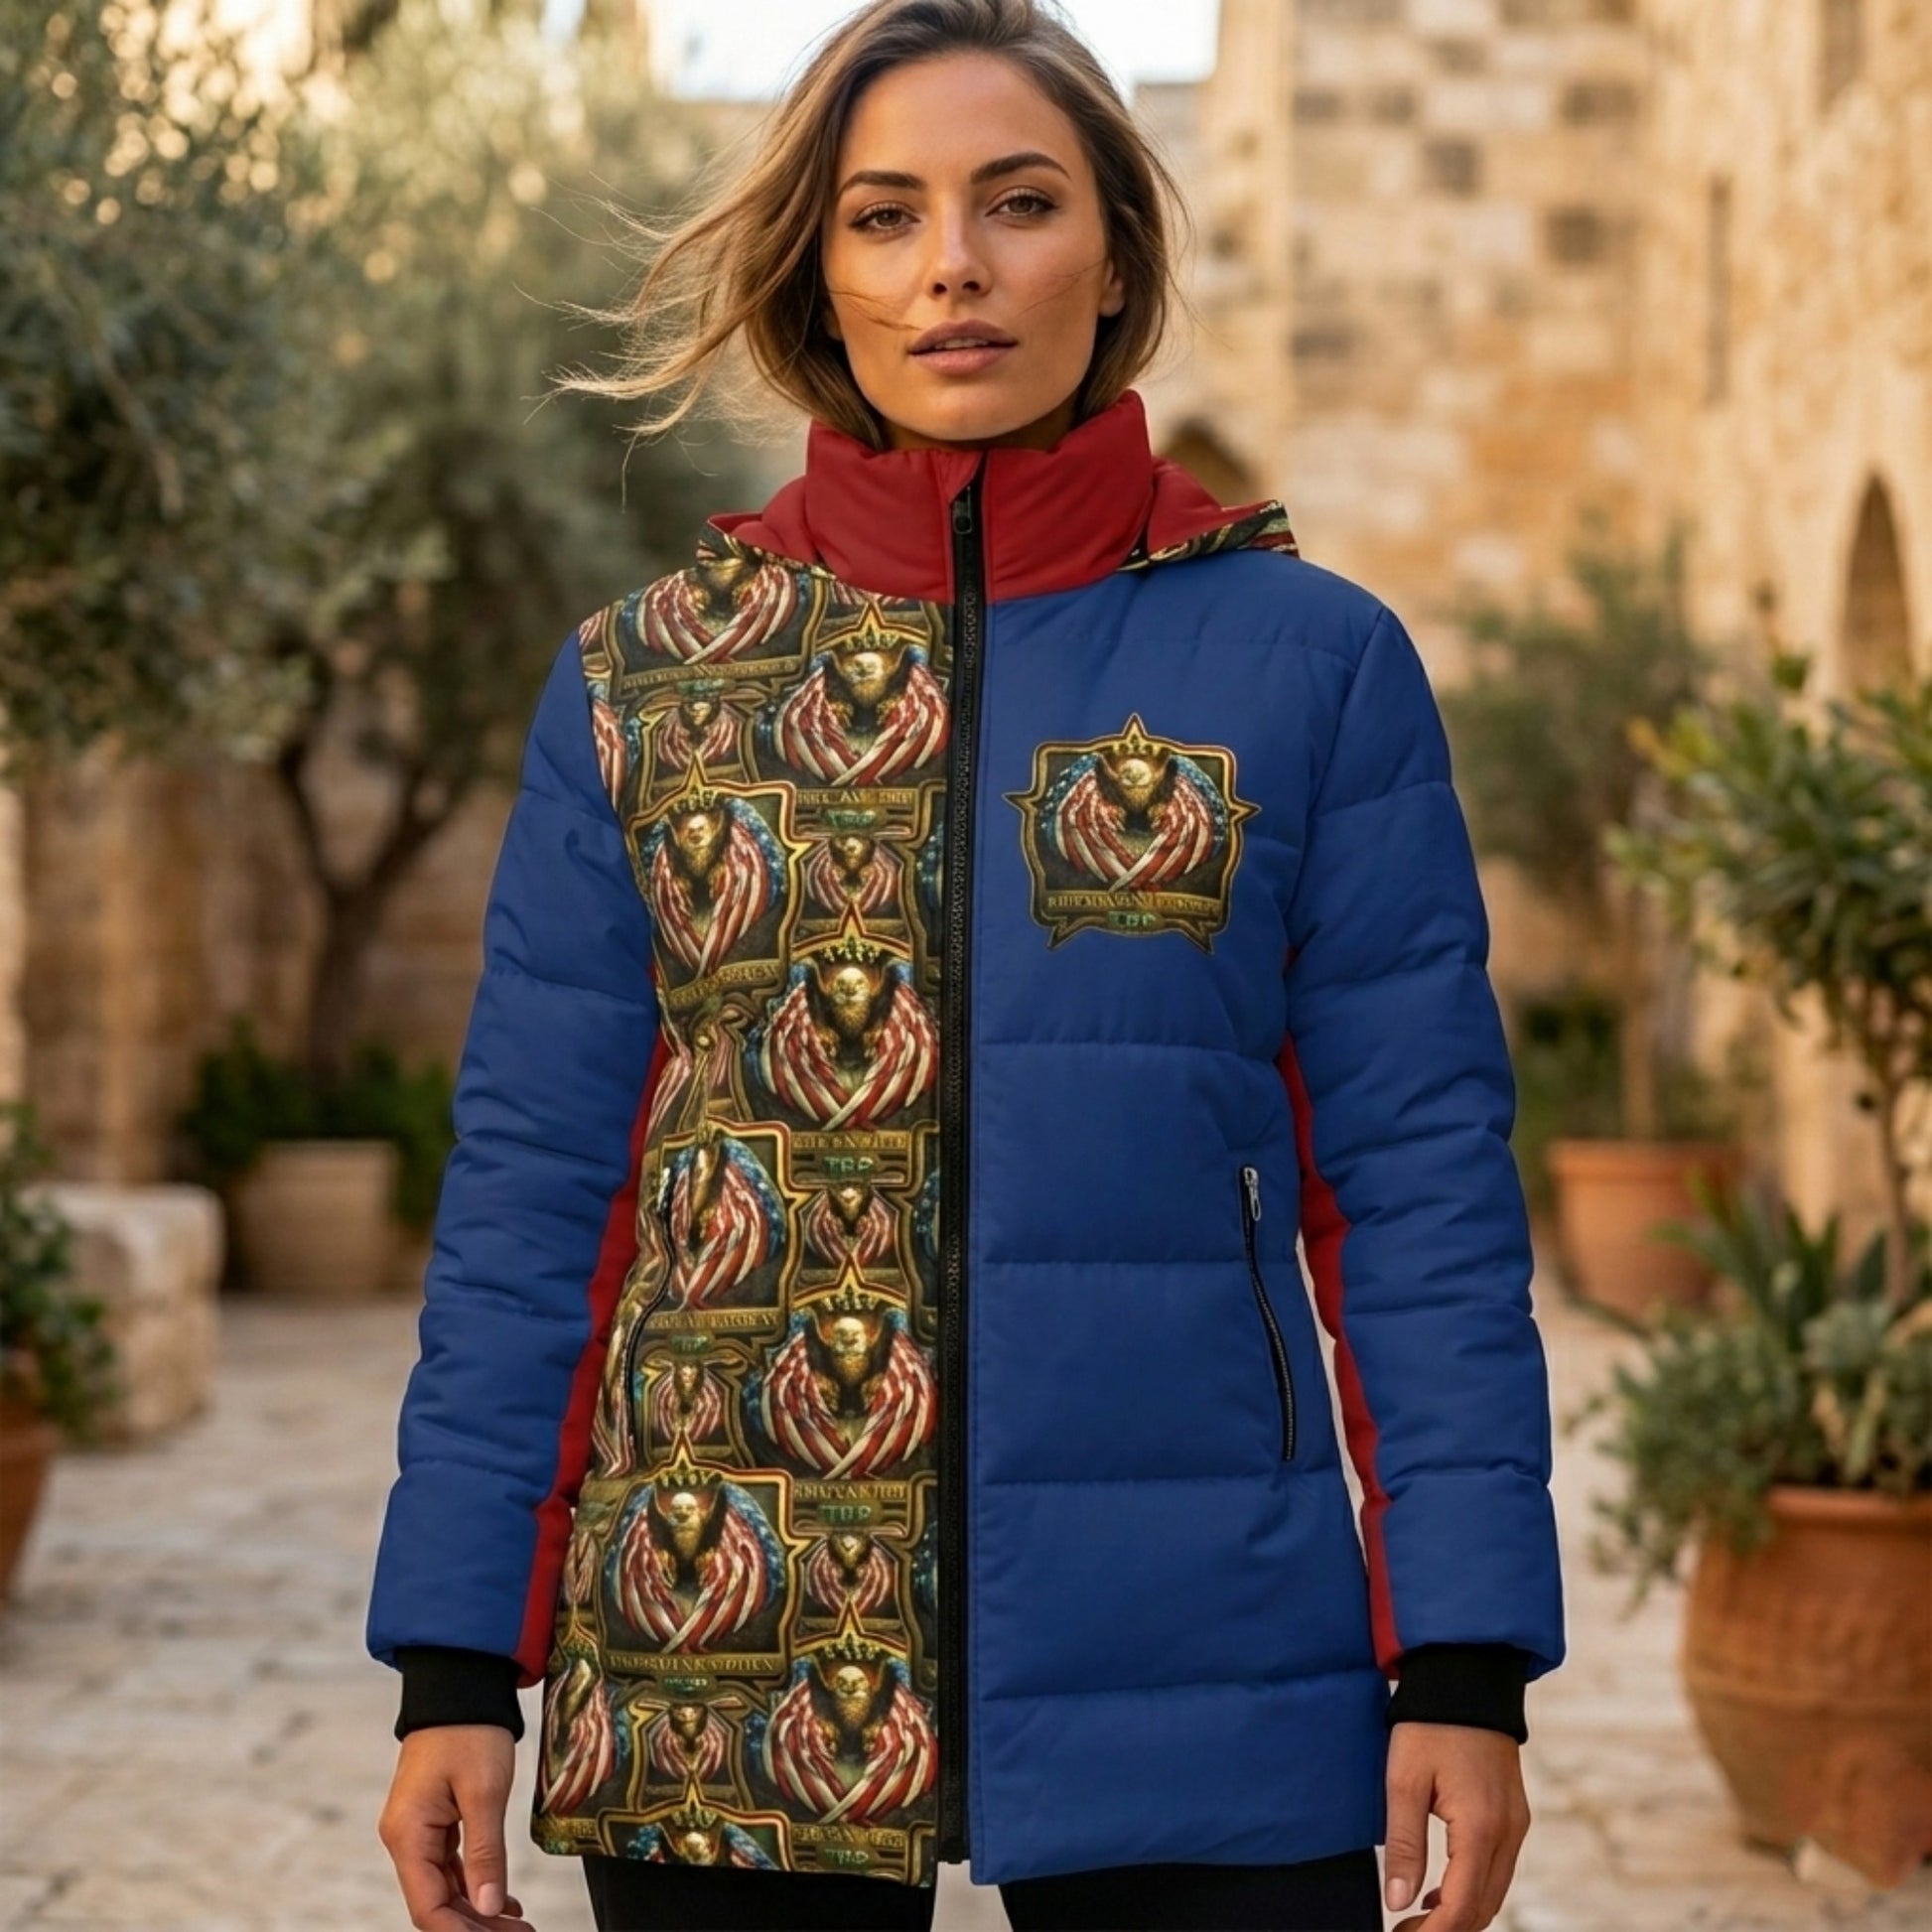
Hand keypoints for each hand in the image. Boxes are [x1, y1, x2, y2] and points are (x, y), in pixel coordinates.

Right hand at [379, 1725, 531, 1928]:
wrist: (460, 1685)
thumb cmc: (470, 1731)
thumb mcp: (485, 1792)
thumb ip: (485, 1854)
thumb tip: (489, 1908)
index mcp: (408, 1835)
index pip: (428, 1907)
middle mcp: (405, 1839)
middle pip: (436, 1902)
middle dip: (475, 1926)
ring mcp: (417, 1830)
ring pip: (445, 1888)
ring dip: (479, 1910)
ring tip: (519, 1926)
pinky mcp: (433, 1821)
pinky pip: (451, 1866)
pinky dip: (476, 1885)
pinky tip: (504, 1902)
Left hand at [1382, 1721, 1529, 1930]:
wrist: (1467, 1678)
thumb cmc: (1430, 1725)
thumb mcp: (1405, 1781)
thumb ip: (1403, 1845)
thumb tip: (1398, 1901)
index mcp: (1481, 1828)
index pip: (1463, 1906)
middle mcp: (1508, 1833)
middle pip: (1484, 1907)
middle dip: (1447, 1929)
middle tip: (1405, 1931)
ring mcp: (1517, 1824)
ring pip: (1495, 1891)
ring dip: (1461, 1911)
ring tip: (1418, 1916)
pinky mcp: (1515, 1814)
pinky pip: (1499, 1868)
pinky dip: (1473, 1887)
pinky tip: (1441, 1887)